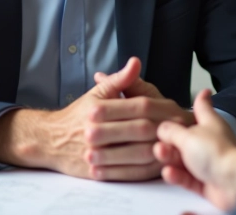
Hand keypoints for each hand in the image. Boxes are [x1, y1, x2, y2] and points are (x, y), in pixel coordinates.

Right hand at [0, 57, 177, 179]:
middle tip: (184, 130)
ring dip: (160, 151)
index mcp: (100, 109)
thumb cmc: (77, 115)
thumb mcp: (97, 92)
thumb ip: (119, 80)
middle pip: (141, 130)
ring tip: (177, 147)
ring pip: (137, 154)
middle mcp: (96, 131)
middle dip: (165, 130)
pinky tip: (160, 165)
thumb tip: (135, 62)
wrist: (51, 140)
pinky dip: (147, 170)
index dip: (162, 109)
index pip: (138, 107)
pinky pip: (128, 173)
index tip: (179, 111)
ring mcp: (96, 153)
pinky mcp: (97, 173)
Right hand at [153, 89, 235, 211]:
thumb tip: (162, 127)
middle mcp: (209, 143)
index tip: (202, 91)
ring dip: (169, 158)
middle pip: (184, 139)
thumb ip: (171, 131)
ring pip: (183, 160)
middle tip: (159, 143)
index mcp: (209, 124)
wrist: (233, 182)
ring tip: (161, 156)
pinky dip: (176, 175)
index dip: (199, 100)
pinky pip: (186, 178)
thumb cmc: (217, 153)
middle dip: (169, 141)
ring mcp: (208, 163)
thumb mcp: (187, 136)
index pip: (202, 108)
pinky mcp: (206, 183)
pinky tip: (168, 172)